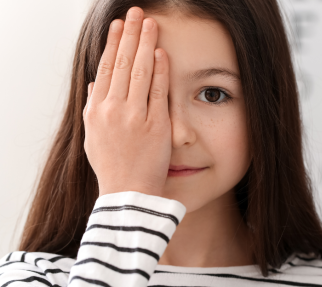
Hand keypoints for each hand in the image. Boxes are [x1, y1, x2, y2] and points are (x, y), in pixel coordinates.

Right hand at [83, 7, 170, 196]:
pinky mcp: (156, 125)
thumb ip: (92, 107)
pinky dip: (160, 70)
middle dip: (130, 35)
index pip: (105, 68)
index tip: (119, 26)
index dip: (112, 44)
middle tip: (136, 13)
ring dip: (146, 44)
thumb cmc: (111, 165)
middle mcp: (112, 110)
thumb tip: (95, 82)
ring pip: (139, 72)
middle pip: (121, 64)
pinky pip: (157, 91)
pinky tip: (161, 52)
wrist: (127, 192)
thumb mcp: (92, 136)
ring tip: (151, 23)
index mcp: (96, 111)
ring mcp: (134, 116)